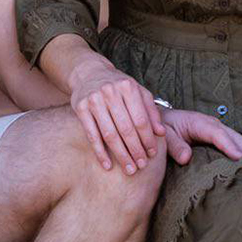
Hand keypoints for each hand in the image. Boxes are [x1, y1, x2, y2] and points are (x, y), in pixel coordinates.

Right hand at [66, 60, 163, 174]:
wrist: (89, 73)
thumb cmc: (119, 86)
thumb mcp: (138, 92)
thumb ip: (151, 110)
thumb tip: (161, 133)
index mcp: (128, 87)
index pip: (141, 119)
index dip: (148, 139)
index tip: (152, 154)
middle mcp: (110, 92)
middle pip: (126, 129)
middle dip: (136, 150)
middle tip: (142, 166)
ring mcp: (94, 100)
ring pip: (110, 134)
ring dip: (121, 155)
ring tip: (129, 169)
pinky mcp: (81, 108)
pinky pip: (92, 135)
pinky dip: (100, 152)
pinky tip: (107, 165)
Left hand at [158, 108, 241, 167]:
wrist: (161, 120)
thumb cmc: (163, 128)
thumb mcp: (164, 136)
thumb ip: (173, 145)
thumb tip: (186, 158)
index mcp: (200, 123)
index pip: (218, 134)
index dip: (229, 145)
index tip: (238, 158)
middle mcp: (213, 126)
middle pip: (236, 138)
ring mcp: (219, 132)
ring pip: (239, 142)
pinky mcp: (220, 140)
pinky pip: (236, 147)